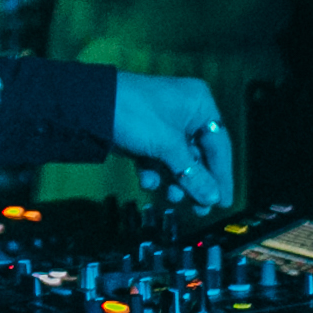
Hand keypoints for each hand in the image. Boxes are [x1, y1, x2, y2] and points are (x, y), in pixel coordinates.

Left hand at [109, 72, 233, 211]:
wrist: (89, 106)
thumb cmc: (136, 116)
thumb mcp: (168, 146)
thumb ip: (192, 174)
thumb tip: (212, 198)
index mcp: (199, 104)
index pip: (219, 146)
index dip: (222, 176)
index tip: (223, 202)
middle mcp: (186, 111)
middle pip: (199, 155)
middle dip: (195, 182)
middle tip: (199, 208)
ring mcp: (164, 123)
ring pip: (178, 160)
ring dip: (175, 180)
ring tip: (171, 196)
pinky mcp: (146, 134)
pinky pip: (158, 158)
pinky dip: (154, 171)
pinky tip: (147, 180)